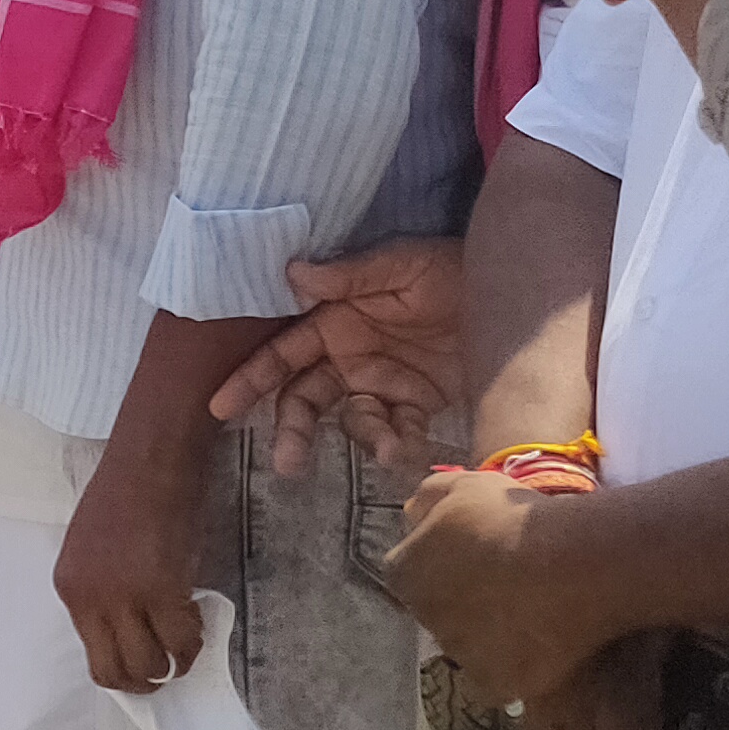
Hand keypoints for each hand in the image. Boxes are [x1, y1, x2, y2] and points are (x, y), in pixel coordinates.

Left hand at [54, 437, 207, 692]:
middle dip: (147, 681)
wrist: (152, 460)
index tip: (148, 659)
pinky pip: (179, 642)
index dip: (125, 667)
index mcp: (69, 586)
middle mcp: (88, 599)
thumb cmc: (128, 492)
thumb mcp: (95, 549)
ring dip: (173, 663)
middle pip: (115, 672)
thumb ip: (105, 590)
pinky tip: (197, 621)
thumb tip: (133, 631)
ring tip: (186, 639)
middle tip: (170, 665)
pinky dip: (192, 643)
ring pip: (148, 666)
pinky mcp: (160, 591)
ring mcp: (122, 598)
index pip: (93, 655)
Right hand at [206, 236, 466, 475]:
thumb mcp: (400, 264)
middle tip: (287, 465)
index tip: (221, 407)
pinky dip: (402, 443)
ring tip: (388, 452)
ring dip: (364, 438)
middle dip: (292, 431)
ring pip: (352, 420)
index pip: (282, 354)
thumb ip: (350, 275)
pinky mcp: (417, 401)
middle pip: (305, 398)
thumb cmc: (447, 267)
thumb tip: (292, 273)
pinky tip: (409, 454)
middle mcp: (347, 356)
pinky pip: (400, 428)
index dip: (251, 379)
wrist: (507, 293)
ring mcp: (381, 381)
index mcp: (333, 321)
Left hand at [384, 467, 614, 707]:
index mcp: (404, 573)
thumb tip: (412, 515)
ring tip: (532, 613)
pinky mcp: (497, 684)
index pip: (409, 573)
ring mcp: (460, 655)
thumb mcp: (463, 486)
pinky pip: (499, 678)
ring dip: (488, 635)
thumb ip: (427, 500)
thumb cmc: (512, 518)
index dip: (442, 564)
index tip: (475, 557)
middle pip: (438, 612)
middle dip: (462, 601)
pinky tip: (541, 646)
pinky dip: (515, 666)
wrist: (570, 563)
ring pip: (468, 647)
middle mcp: (423, 620)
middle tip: (507, 585)